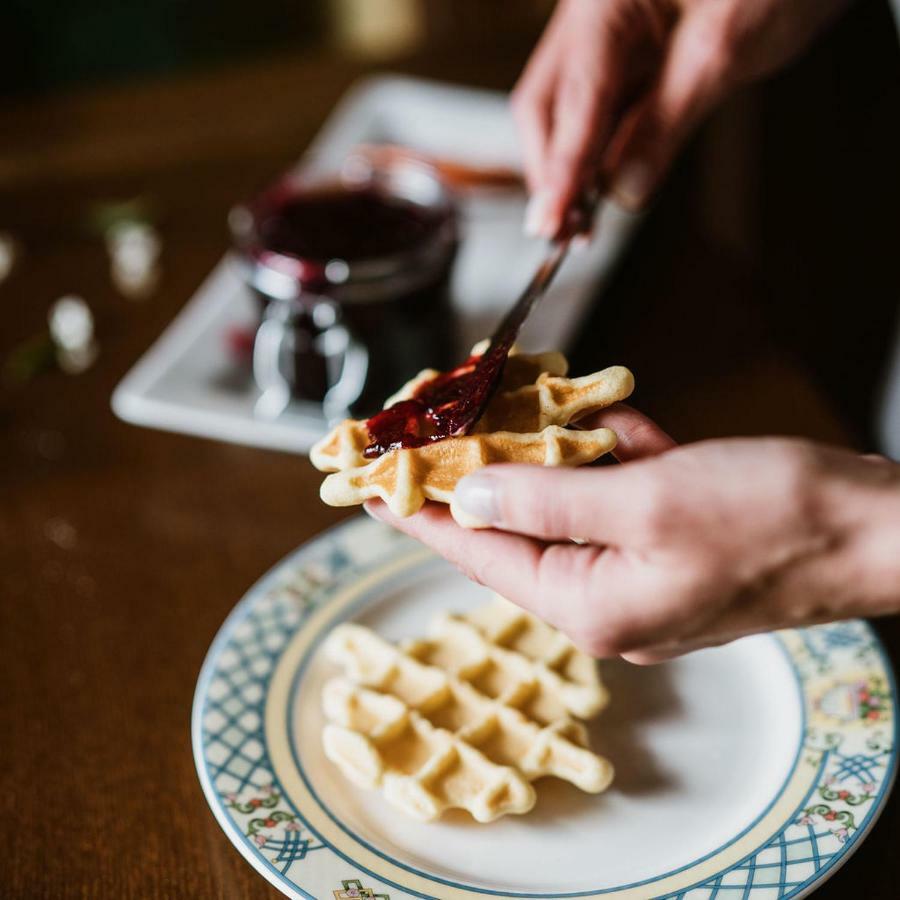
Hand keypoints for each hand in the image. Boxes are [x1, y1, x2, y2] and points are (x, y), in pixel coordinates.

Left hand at [366, 405, 899, 662]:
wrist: (876, 525)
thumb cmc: (773, 519)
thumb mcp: (646, 501)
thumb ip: (546, 498)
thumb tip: (470, 494)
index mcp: (589, 603)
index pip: (477, 553)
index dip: (416, 512)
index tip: (364, 482)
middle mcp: (603, 594)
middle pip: (514, 521)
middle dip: (483, 461)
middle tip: (439, 413)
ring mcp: (635, 565)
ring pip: (564, 496)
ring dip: (554, 446)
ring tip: (526, 395)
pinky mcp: (665, 536)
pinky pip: (612, 490)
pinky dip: (609, 453)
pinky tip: (620, 423)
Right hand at [513, 0, 850, 234]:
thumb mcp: (723, 50)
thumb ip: (666, 122)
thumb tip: (623, 190)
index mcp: (604, 3)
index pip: (573, 102)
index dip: (561, 171)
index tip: (547, 225)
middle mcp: (591, 15)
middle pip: (547, 108)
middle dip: (552, 173)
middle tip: (560, 236)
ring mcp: (605, 33)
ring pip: (566, 114)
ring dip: (571, 171)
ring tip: (580, 228)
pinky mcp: (628, 51)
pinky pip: (598, 111)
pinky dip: (598, 153)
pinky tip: (602, 189)